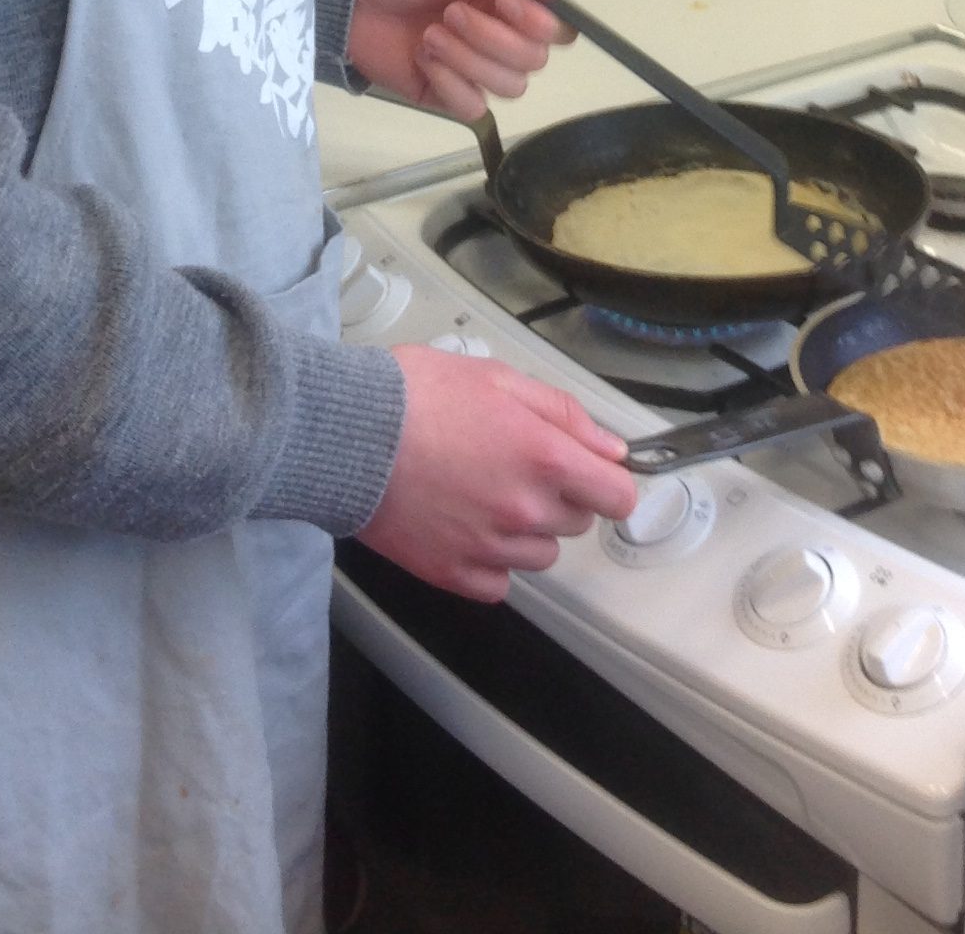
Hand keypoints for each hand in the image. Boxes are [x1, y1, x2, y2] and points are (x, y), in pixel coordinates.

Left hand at [346, 0, 571, 121]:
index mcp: (512, 1)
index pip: (559, 28)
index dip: (536, 21)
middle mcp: (503, 38)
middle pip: (535, 60)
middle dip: (491, 37)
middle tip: (450, 12)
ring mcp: (478, 70)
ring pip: (510, 87)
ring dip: (468, 59)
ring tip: (430, 35)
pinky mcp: (450, 96)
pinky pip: (474, 107)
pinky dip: (450, 82)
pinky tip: (423, 58)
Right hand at [359, 345, 637, 601]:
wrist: (347, 435)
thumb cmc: (419, 395)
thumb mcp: (499, 380)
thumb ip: (564, 415)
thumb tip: (611, 450)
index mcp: (544, 458)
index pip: (617, 496)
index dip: (609, 483)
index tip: (592, 474)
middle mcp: (525, 511)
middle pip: (576, 522)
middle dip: (558, 495)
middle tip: (513, 463)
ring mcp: (489, 549)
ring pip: (540, 555)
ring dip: (526, 530)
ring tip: (482, 492)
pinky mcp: (453, 575)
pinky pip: (498, 584)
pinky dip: (490, 562)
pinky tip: (463, 525)